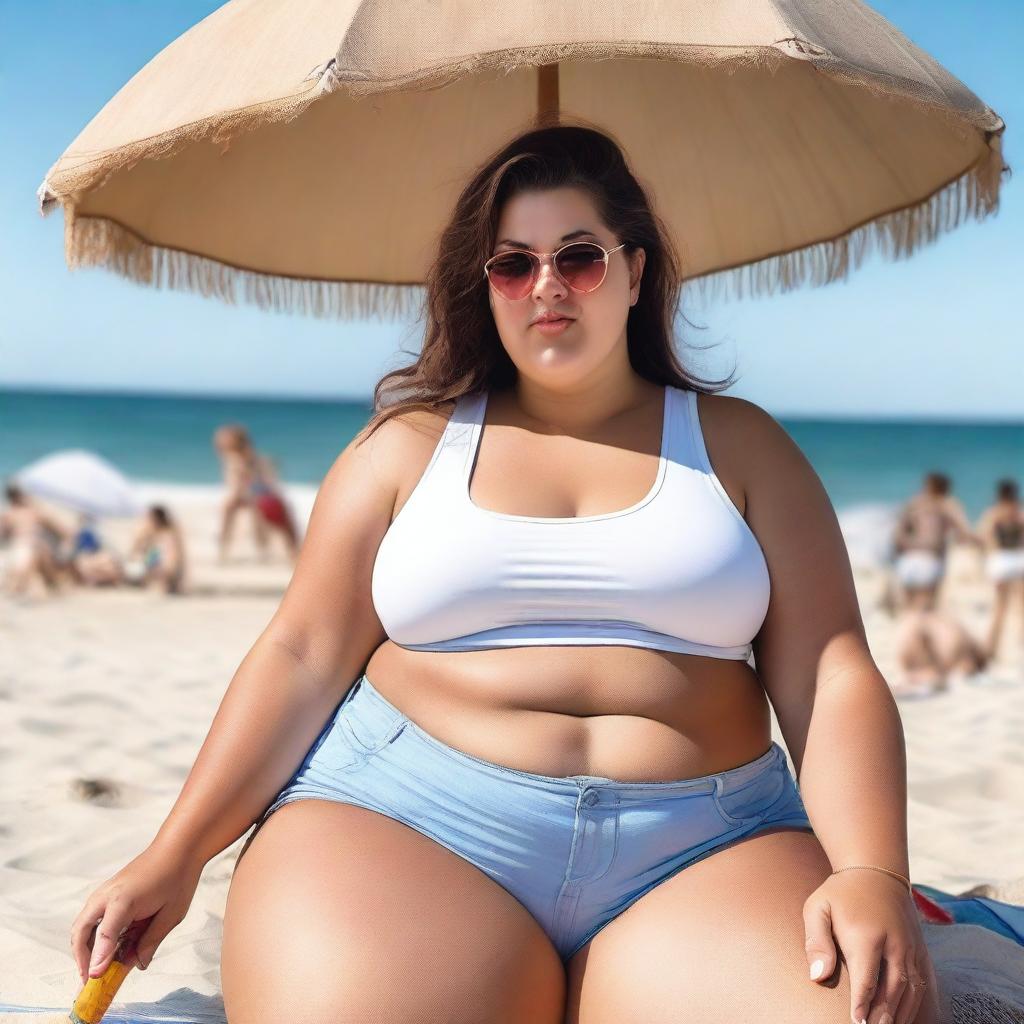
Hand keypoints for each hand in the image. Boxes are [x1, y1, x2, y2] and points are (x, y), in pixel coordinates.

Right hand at [70, 843, 203, 982]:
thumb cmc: (177, 877)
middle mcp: (107, 895)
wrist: (177, 847)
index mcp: (124, 899)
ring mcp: (104, 892)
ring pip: (82, 925)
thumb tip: (137, 964)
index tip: (94, 977)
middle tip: (90, 980)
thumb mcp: (172, 914)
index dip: (99, 958)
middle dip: (82, 958)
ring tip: (95, 969)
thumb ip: (151, 940)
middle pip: (81, 931)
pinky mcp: (107, 893)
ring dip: (85, 947)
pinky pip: (92, 918)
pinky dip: (93, 936)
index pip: (105, 934)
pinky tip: (106, 949)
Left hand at [803, 869, 935, 1023]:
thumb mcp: (818, 908)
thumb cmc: (840, 894)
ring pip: (911, 990)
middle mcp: (894, 943)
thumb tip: (818, 976)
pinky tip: (903, 1016)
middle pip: (892, 990)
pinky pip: (922, 983)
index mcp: (866, 935)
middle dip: (882, 1016)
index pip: (866, 980)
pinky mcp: (920, 949)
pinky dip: (915, 1003)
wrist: (875, 871)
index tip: (856, 1023)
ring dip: (900, 1014)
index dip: (862, 1005)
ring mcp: (911, 947)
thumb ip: (816, 942)